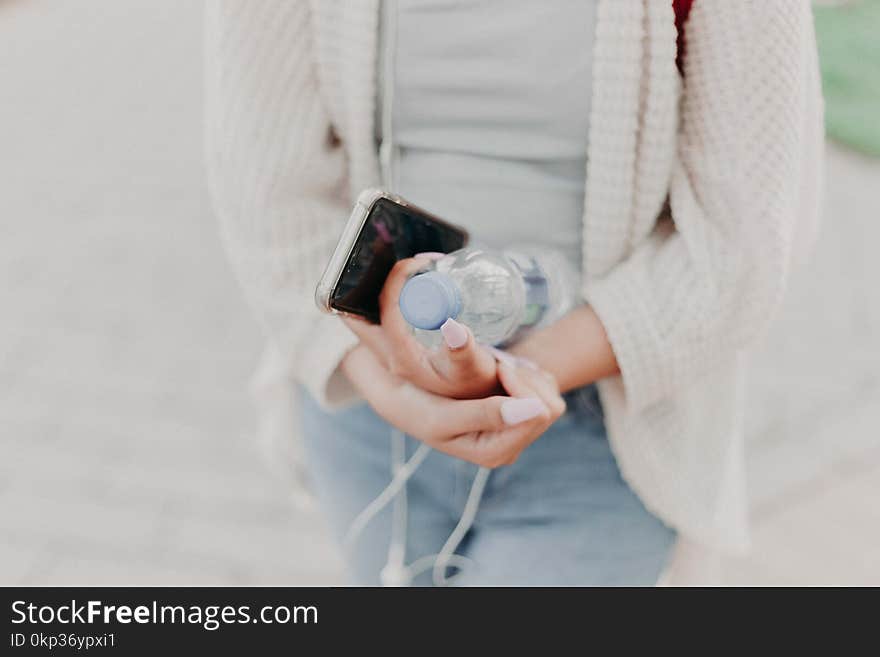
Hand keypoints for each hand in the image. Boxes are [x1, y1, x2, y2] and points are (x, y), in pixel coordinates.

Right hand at [341, 344, 565, 467]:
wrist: (406, 397)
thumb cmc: (418, 407)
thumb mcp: (444, 414)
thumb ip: (487, 414)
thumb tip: (536, 409)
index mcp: (495, 453)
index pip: (539, 413)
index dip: (521, 385)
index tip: (498, 367)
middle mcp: (510, 448)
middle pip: (549, 407)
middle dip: (525, 380)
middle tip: (497, 364)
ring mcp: (514, 433)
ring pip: (549, 397)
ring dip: (526, 376)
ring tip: (497, 368)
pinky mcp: (516, 418)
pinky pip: (543, 391)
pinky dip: (526, 376)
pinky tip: (500, 373)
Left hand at [343, 255, 499, 398]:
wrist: (476, 397)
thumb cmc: (474, 382)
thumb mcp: (472, 367)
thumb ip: (463, 351)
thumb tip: (454, 330)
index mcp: (400, 357)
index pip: (385, 309)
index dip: (397, 279)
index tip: (421, 262)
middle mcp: (388, 353)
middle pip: (362, 309)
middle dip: (378, 280)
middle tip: (413, 264)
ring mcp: (390, 348)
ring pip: (372, 310)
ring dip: (389, 287)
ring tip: (420, 269)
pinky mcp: (398, 343)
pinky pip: (386, 313)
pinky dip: (398, 295)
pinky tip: (422, 282)